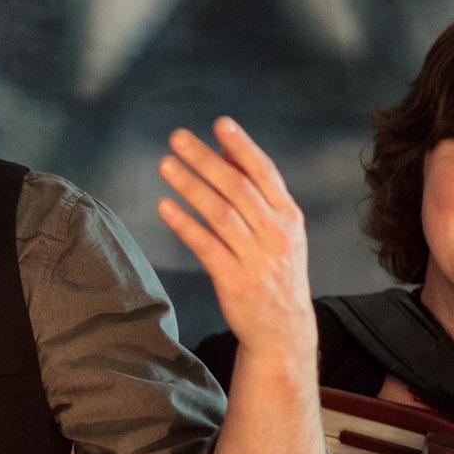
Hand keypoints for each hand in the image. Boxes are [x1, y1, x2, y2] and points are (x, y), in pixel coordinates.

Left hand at [157, 117, 312, 362]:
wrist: (284, 329)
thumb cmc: (276, 270)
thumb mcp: (279, 231)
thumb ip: (257, 193)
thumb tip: (228, 152)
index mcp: (288, 216)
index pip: (265, 173)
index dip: (242, 146)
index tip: (220, 124)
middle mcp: (275, 233)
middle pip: (237, 188)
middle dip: (205, 159)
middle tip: (178, 138)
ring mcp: (256, 258)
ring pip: (220, 213)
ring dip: (190, 185)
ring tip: (165, 165)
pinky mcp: (234, 280)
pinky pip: (205, 246)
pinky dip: (184, 224)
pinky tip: (164, 207)